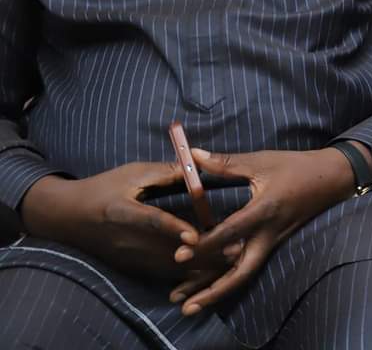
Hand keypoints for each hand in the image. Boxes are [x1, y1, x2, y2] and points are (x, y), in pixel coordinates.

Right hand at [18, 163, 230, 286]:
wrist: (69, 217)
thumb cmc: (104, 188)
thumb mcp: (131, 173)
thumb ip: (164, 172)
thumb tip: (198, 167)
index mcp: (122, 211)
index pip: (151, 222)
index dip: (174, 229)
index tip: (196, 236)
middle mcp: (125, 239)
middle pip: (166, 250)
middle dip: (201, 252)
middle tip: (233, 250)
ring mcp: (127, 256)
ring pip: (167, 266)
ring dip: (199, 266)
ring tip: (229, 261)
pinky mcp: (131, 266)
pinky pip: (161, 273)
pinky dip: (185, 274)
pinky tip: (210, 272)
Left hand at [169, 146, 356, 314]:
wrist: (332, 179)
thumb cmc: (296, 167)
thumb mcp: (262, 161)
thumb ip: (226, 162)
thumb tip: (193, 155)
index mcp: (264, 211)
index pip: (230, 233)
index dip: (204, 243)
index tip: (179, 253)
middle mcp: (268, 234)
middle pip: (240, 273)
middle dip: (212, 292)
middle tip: (184, 306)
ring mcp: (272, 243)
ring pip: (243, 275)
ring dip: (217, 293)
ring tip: (189, 307)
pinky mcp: (273, 244)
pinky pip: (248, 266)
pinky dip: (227, 280)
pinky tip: (209, 290)